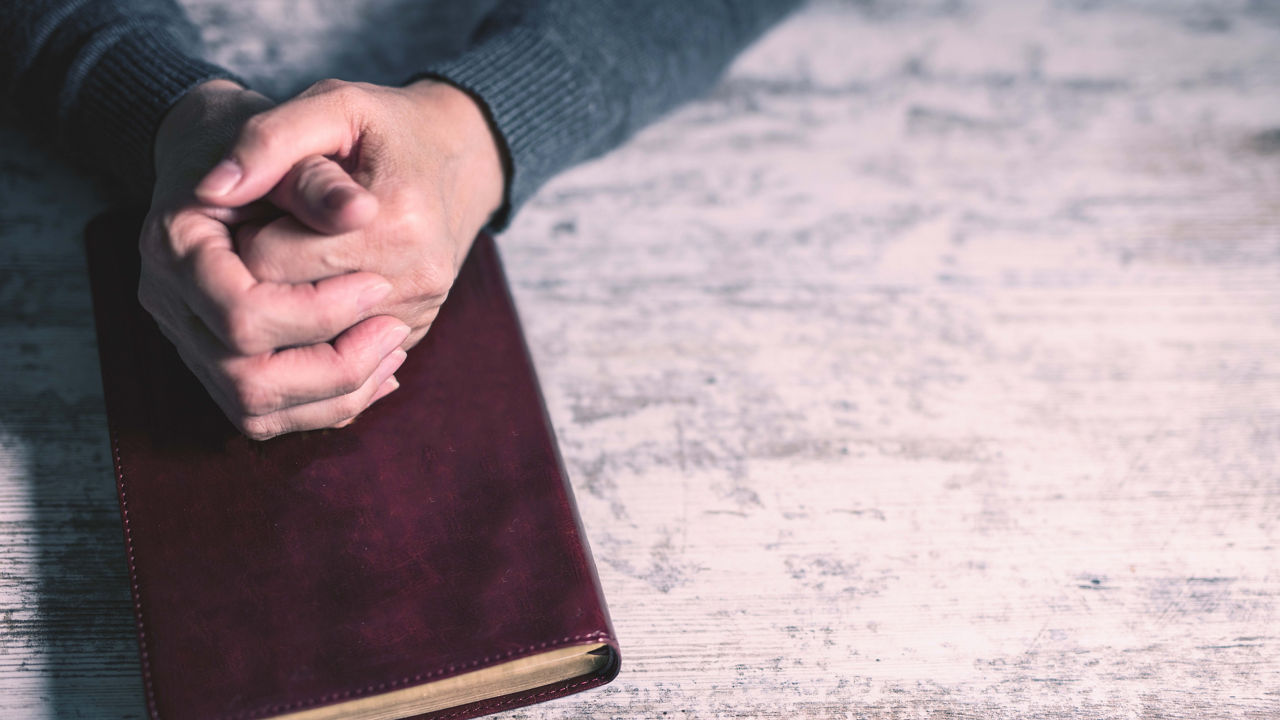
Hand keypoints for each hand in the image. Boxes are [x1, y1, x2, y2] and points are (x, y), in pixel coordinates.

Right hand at [139, 79, 410, 439]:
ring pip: (256, 410)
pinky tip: (376, 371)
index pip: (243, 314)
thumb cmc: (271, 144)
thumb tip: (360, 210)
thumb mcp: (299, 134)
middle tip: (396, 328)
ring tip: (393, 351)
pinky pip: (266, 413)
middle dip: (333, 366)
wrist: (230, 151)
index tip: (380, 283)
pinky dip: (325, 404)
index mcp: (176, 245)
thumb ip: (319, 174)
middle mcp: (169, 302)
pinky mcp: (216, 360)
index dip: (320, 310)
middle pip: (246, 379)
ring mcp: (187, 338)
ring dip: (334, 396)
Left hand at [193, 78, 505, 351]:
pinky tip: (317, 284)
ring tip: (297, 255)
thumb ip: (269, 139)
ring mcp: (415, 314)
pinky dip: (311, 329)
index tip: (264, 202)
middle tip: (274, 228)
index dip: (245, 230)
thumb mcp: (334, 105)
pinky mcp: (410, 335)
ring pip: (308, 343)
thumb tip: (212, 190)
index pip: (268, 259)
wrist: (459, 162)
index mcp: (394, 220)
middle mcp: (414, 279)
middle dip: (260, 273)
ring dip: (283, 305)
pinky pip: (336, 355)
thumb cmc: (388, 128)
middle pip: (285, 308)